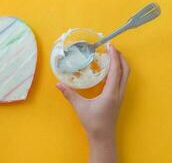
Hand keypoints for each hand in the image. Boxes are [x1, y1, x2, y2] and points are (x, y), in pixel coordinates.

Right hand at [57, 45, 129, 162]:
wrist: (102, 137)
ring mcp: (120, 96)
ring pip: (126, 76)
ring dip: (121, 64)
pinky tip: (109, 71)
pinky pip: (122, 81)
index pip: (116, 70)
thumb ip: (69, 94)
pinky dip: (118, 72)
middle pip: (126, 71)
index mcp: (111, 93)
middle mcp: (119, 93)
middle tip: (112, 48)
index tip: (110, 46)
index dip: (114, 57)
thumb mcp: (80, 107)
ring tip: (112, 56)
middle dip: (121, 57)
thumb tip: (58, 84)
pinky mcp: (118, 99)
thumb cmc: (93, 122)